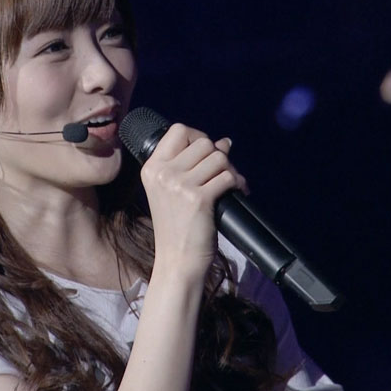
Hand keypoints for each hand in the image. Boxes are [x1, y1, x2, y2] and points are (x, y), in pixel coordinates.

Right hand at [139, 123, 246, 282]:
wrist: (177, 260)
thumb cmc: (177, 227)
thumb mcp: (172, 191)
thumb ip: (191, 164)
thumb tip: (225, 142)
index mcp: (152, 168)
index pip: (178, 130)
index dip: (198, 136)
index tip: (206, 153)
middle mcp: (162, 173)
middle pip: (204, 142)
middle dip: (219, 156)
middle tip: (223, 174)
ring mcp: (179, 185)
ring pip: (219, 157)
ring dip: (230, 170)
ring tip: (230, 185)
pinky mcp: (198, 199)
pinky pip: (227, 177)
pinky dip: (238, 184)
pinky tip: (237, 193)